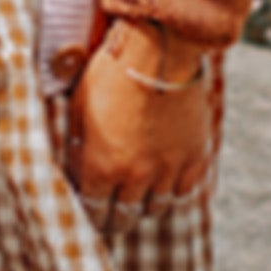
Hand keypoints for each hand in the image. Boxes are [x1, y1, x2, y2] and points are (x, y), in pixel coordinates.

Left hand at [66, 24, 212, 210]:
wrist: (159, 51)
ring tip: (137, 198)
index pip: (95, 211)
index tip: (91, 217)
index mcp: (101, 166)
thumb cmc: (110, 74)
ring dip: (144, 205)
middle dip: (116, 219)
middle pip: (125, 216)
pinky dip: (172, 190)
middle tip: (113, 217)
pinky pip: (183, 191)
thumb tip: (75, 170)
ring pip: (155, 208)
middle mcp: (136, 176)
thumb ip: (77, 146)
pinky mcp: (194, 158)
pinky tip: (163, 182)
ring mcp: (168, 169)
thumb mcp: (78, 108)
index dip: (91, 217)